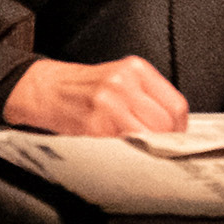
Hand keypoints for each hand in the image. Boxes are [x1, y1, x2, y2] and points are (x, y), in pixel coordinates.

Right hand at [6, 55, 191, 136]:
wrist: (44, 89)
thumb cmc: (84, 89)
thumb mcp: (120, 79)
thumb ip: (146, 97)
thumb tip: (174, 129)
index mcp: (135, 69)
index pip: (175, 106)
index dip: (179, 128)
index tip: (175, 139)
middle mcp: (123, 83)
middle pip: (164, 124)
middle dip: (165, 142)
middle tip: (158, 150)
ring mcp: (107, 104)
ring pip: (147, 138)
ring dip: (147, 150)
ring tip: (139, 152)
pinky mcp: (92, 125)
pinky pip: (123, 147)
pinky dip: (127, 154)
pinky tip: (121, 152)